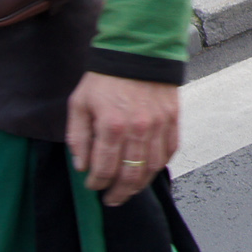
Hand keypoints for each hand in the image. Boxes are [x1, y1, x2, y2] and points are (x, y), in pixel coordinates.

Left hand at [66, 72, 179, 206]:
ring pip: (152, 168)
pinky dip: (160, 165)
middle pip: (130, 175)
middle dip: (118, 193)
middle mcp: (138, 129)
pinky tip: (149, 170)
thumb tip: (82, 166)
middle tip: (111, 199)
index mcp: (111, 126)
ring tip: (130, 190)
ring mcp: (159, 125)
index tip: (92, 186)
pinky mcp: (173, 119)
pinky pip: (170, 151)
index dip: (96, 183)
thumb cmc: (104, 78)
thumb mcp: (79, 104)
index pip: (104, 169)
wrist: (137, 51)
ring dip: (140, 185)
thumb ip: (78, 137)